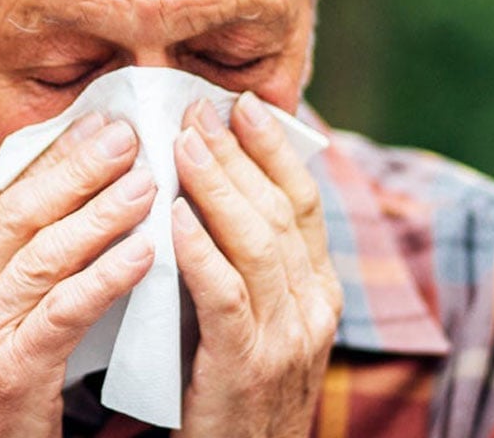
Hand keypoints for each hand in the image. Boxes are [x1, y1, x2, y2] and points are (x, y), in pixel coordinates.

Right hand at [0, 113, 156, 437]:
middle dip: (81, 169)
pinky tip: (144, 254)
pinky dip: (105, 279)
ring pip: (47, 256)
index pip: (9, 198)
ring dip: (102, 214)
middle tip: (130, 135)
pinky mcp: (6, 371)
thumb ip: (18, 266)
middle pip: (24, 213)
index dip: (57, 157)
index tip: (102, 122)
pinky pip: (63, 313)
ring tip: (149, 182)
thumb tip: (73, 205)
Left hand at [170, 94, 341, 437]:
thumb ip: (242, 263)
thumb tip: (204, 190)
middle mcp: (315, 308)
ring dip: (218, 187)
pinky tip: (173, 218)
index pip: (304, 202)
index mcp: (320, 290)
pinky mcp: (247, 369)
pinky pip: (226, 298)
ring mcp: (288, 340)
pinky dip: (201, 253)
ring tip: (181, 143)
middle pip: (280, 211)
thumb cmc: (234, 389)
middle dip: (237, 153)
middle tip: (197, 108)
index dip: (274, 149)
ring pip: (258, 244)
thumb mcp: (255, 319)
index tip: (242, 103)